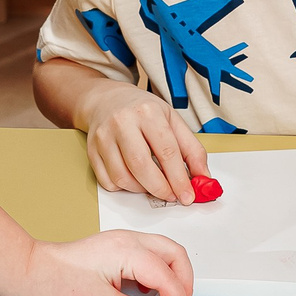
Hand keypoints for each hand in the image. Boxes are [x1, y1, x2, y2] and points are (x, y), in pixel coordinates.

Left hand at [0, 230, 195, 295]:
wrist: (26, 275)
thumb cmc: (56, 286)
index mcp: (128, 250)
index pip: (169, 277)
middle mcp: (128, 240)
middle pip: (174, 256)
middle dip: (184, 285)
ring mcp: (120, 243)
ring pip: (162, 255)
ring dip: (171, 279)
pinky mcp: (112, 251)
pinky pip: (147, 258)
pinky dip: (156, 276)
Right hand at [80, 83, 209, 206]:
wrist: (106, 100)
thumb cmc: (142, 111)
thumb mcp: (172, 121)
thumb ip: (191, 150)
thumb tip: (203, 178)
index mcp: (148, 112)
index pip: (166, 151)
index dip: (179, 179)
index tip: (188, 195)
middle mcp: (122, 122)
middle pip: (141, 166)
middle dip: (160, 188)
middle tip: (171, 196)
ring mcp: (103, 137)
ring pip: (122, 177)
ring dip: (141, 189)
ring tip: (153, 184)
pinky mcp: (91, 150)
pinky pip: (107, 181)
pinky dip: (123, 187)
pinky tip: (134, 179)